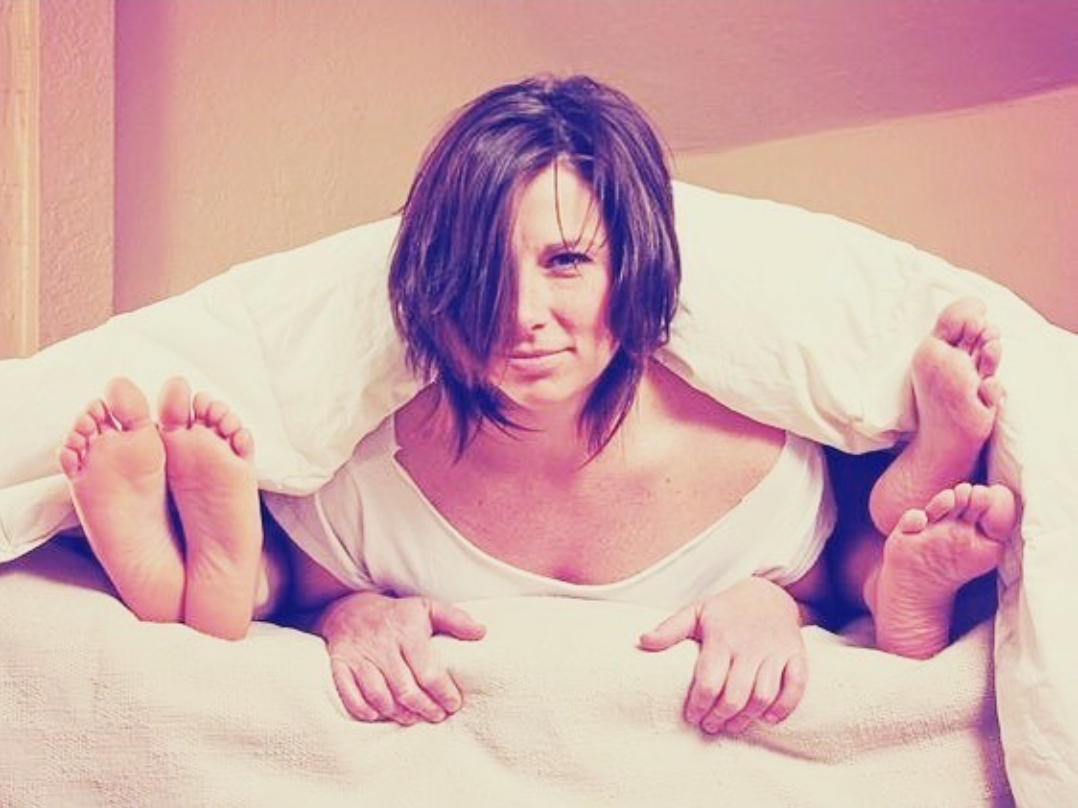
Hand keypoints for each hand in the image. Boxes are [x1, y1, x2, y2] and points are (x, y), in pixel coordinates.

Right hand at [316, 591, 485, 724]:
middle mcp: (382, 646)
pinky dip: (364, 711)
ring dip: (398, 713)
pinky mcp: (340, 666)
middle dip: (425, 708)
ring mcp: (360, 657)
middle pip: (405, 690)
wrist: (350, 608)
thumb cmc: (397, 614)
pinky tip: (380, 715)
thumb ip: (456, 619)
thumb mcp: (427, 608)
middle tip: (437, 716)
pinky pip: (349, 696)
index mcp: (407, 632)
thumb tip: (482, 633)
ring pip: (379, 696)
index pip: (428, 672)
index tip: (454, 704)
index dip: (443, 693)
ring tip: (413, 718)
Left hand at [638, 577, 806, 734]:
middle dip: (720, 717)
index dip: (698, 705)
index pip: (709, 681)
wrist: (769, 594)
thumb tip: (642, 641)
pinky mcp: (796, 656)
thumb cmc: (727, 609)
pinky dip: (784, 707)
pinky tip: (768, 718)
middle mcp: (749, 646)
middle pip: (735, 694)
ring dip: (747, 718)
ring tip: (732, 726)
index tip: (691, 716)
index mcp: (722, 637)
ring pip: (764, 695)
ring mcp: (775, 652)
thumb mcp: (696, 612)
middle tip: (709, 726)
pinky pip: (796, 687)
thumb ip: (670, 629)